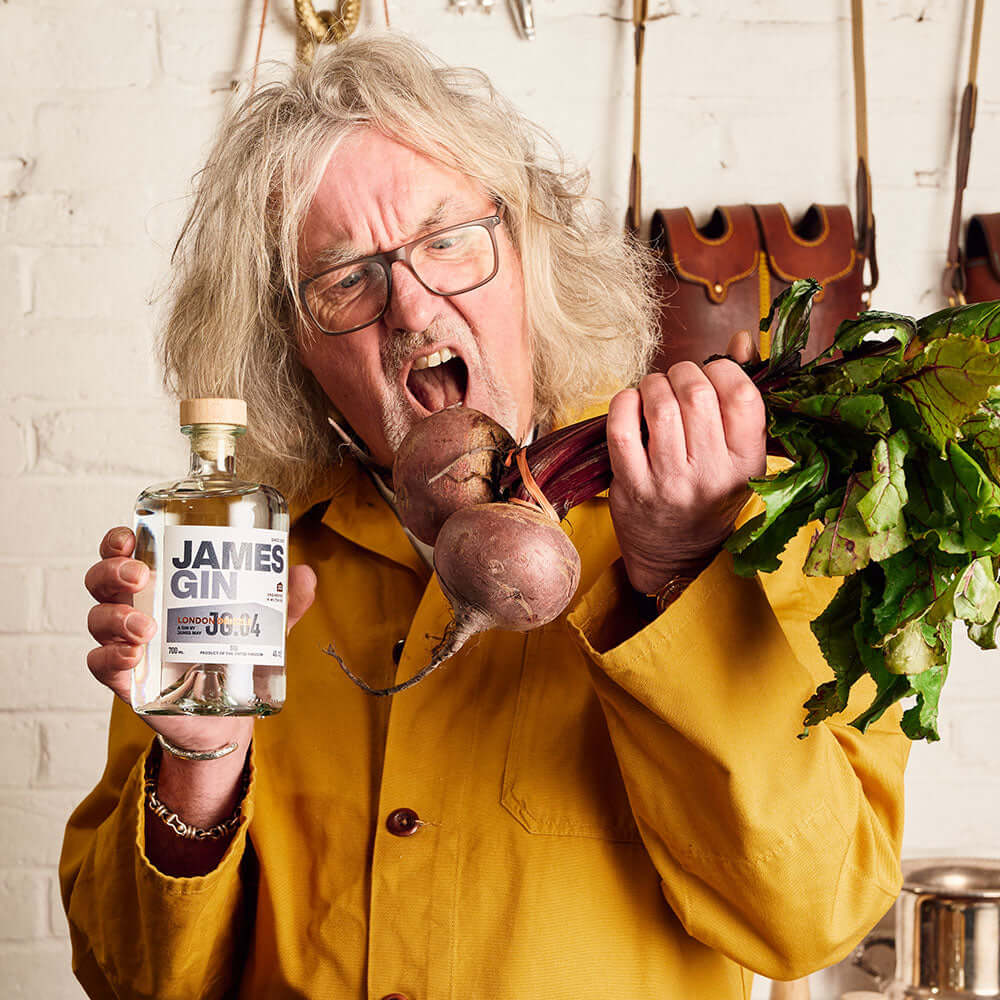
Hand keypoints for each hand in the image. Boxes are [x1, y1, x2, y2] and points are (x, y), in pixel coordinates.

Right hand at [85, 526, 316, 753]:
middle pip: (102, 580)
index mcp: (161, 585)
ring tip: (148, 629)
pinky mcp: (127, 680)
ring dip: (116, 618)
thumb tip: (304, 574)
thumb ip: (286, 601)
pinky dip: (110, 657)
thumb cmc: (233, 653)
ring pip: (98, 619)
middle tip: (141, 576)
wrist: (225, 715)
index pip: (125, 553)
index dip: (117, 541)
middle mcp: (135, 609)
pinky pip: (100, 664)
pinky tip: (133, 655)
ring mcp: (127, 644)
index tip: (131, 537)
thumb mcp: (264, 624)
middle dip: (114, 572)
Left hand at [607, 331, 765, 594]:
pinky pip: (621, 430)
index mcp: (747, 463)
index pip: (742, 396)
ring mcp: (669, 481)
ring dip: (653, 384)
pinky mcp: (632, 486)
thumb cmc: (709, 498)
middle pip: (697, 394)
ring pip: (660, 406)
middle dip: (683, 372)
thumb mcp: (739, 456)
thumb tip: (739, 340)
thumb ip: (741, 399)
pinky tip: (630, 404)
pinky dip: (623, 404)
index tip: (713, 373)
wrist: (676, 559)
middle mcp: (711, 473)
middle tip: (677, 380)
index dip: (724, 369)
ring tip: (654, 390)